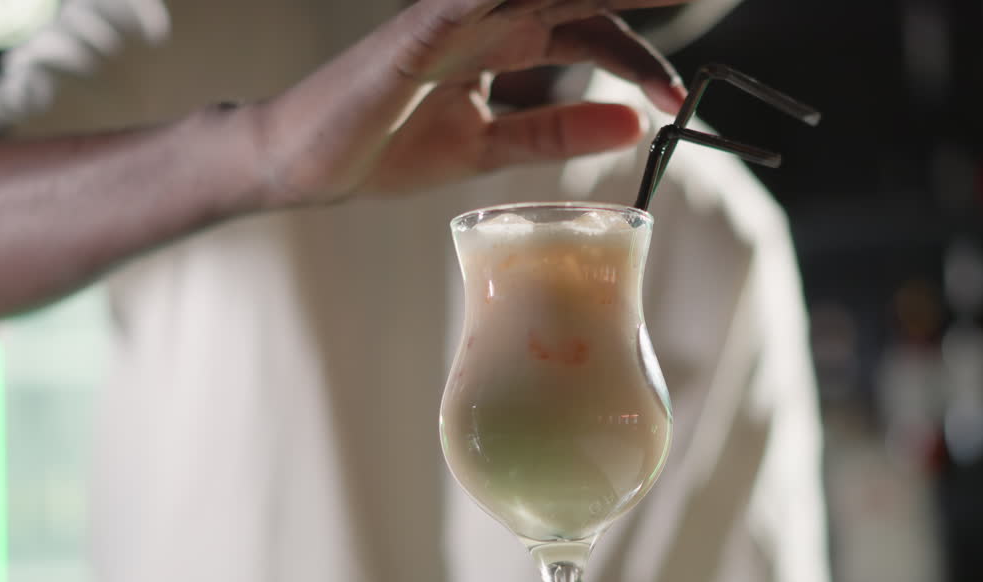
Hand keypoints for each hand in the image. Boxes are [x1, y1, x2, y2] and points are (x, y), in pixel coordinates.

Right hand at [254, 0, 689, 204]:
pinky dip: (496, 0)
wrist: (304, 164)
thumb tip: (633, 127)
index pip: (591, 34)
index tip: (679, 101)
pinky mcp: (413, 35)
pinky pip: (463, 3)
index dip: (640, 61)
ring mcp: (449, 20)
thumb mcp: (486, 149)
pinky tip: (563, 0)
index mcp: (504, 43)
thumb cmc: (384, 149)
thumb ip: (554, 134)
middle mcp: (484, 19)